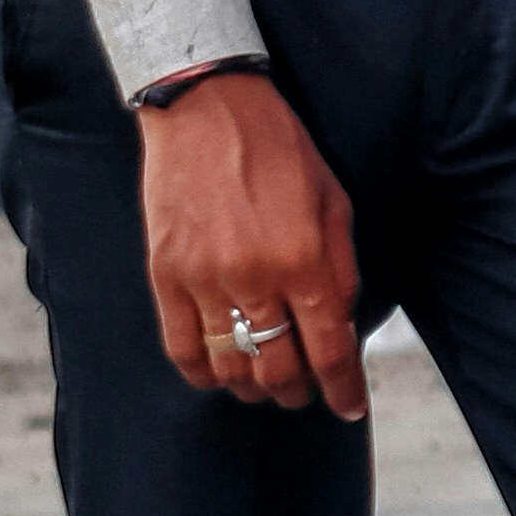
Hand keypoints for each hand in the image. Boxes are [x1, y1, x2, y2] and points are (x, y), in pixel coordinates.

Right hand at [139, 70, 368, 418]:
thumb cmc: (280, 149)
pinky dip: (206, 374)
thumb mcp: (334, 201)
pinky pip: (182, 351)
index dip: (343, 388)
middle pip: (279, 369)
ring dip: (254, 387)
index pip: (330, 348)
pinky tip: (222, 372)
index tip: (350, 408)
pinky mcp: (166, 276)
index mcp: (305, 257)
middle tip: (308, 391)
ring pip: (232, 368)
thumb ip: (341, 269)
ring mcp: (204, 280)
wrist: (207, 108)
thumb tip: (342, 328)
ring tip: (267, 383)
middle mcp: (255, 277)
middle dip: (300, 391)